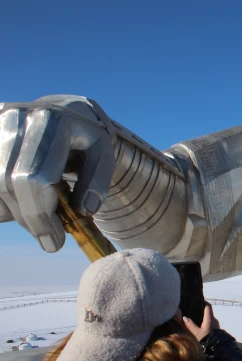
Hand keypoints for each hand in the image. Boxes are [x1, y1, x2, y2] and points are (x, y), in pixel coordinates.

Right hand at [0, 95, 114, 251]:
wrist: (65, 108)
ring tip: (40, 215)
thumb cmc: (86, 136)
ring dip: (15, 210)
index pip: (35, 179)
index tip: (55, 241)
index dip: (41, 215)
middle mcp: (19, 117)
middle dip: (30, 219)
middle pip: (11, 184)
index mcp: (53, 121)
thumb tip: (84, 210)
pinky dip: (3, 200)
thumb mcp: (103, 152)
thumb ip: (98, 180)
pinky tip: (23, 201)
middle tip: (49, 239)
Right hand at [183, 301, 219, 340]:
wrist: (216, 350)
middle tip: (193, 310)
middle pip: (208, 312)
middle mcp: (214, 320)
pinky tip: (199, 327)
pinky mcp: (217, 330)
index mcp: (210, 318)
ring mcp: (216, 325)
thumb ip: (190, 325)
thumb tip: (184, 317)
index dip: (204, 302)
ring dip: (203, 318)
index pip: (208, 306)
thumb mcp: (196, 333)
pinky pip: (210, 323)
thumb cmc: (206, 340)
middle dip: (202, 311)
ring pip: (209, 318)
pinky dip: (205, 323)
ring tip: (195, 319)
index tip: (198, 300)